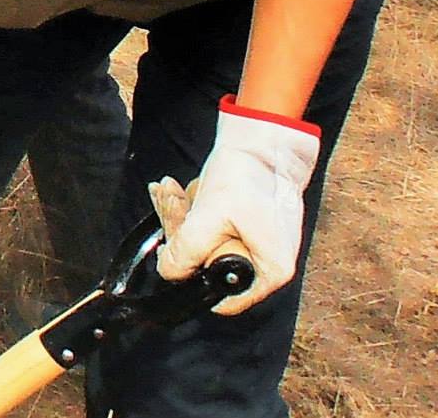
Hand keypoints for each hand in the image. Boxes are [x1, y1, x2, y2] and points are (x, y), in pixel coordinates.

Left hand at [148, 100, 317, 315]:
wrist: (264, 139)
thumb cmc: (248, 174)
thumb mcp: (208, 217)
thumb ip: (184, 252)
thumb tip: (168, 272)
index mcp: (270, 271)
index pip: (221, 297)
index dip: (192, 276)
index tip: (173, 250)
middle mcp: (267, 263)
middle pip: (209, 265)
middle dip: (181, 230)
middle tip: (167, 199)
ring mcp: (258, 243)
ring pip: (207, 243)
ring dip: (182, 215)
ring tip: (169, 189)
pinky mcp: (248, 225)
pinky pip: (213, 226)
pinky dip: (193, 208)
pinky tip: (178, 190)